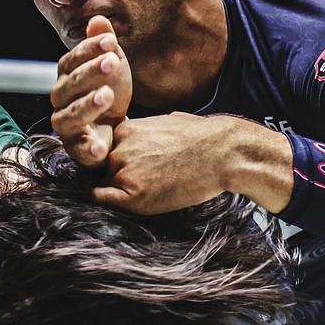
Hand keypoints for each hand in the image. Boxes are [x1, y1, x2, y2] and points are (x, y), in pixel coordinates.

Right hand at [50, 16, 131, 167]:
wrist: (115, 131)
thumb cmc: (108, 95)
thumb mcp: (111, 66)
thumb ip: (104, 45)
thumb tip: (98, 20)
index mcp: (67, 77)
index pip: (72, 60)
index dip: (89, 49)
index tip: (110, 42)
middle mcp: (61, 101)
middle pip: (69, 85)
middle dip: (90, 72)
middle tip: (112, 62)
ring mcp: (67, 126)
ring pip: (70, 115)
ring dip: (87, 104)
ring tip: (107, 95)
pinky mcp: (78, 149)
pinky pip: (81, 149)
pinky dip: (89, 148)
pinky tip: (101, 146)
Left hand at [95, 114, 292, 214]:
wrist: (222, 152)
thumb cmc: (202, 137)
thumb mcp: (165, 122)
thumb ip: (143, 132)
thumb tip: (139, 138)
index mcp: (124, 129)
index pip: (104, 151)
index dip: (114, 163)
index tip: (126, 170)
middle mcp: (117, 148)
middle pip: (102, 169)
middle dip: (115, 177)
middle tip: (143, 183)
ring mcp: (122, 170)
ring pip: (106, 185)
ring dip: (120, 191)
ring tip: (150, 191)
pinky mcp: (133, 194)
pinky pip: (105, 200)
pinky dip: (111, 203)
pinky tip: (133, 201)